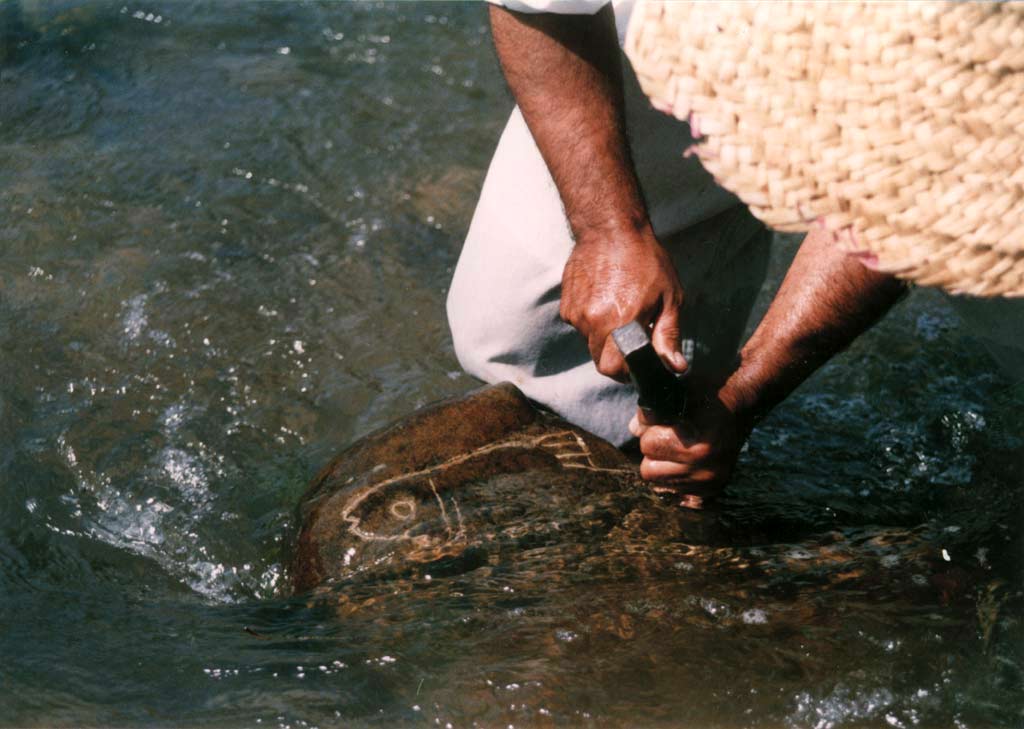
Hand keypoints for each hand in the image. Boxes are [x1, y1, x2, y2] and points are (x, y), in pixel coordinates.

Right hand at [560, 230, 687, 380]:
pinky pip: (580, 326)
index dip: (627, 372)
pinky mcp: (566, 305)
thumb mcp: (669, 297)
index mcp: (621, 322)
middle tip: (631, 338)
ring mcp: (576, 314)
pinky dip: (592, 322)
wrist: (610, 229)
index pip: (614, 369)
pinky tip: (604, 300)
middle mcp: (593, 321)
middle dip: (616, 358)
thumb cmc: (645, 260)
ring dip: (604, 338)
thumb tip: (675, 367)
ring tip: (618, 310)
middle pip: (600, 361)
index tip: (638, 364)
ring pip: (590, 343)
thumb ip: (669, 336)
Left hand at [628, 385, 751, 507]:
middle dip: (654, 450)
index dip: (650, 428)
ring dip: (663, 464)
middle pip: (649, 470)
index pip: (648, 445)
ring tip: (681, 444)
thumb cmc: (705, 391)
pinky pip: (675, 490)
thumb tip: (633, 430)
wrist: (741, 400)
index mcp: (700, 444)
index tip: (665, 418)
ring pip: (659, 483)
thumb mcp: (674, 392)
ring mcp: (712, 481)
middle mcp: (708, 468)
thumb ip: (649, 413)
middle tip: (672, 433)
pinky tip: (688, 457)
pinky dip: (675, 475)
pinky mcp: (713, 489)